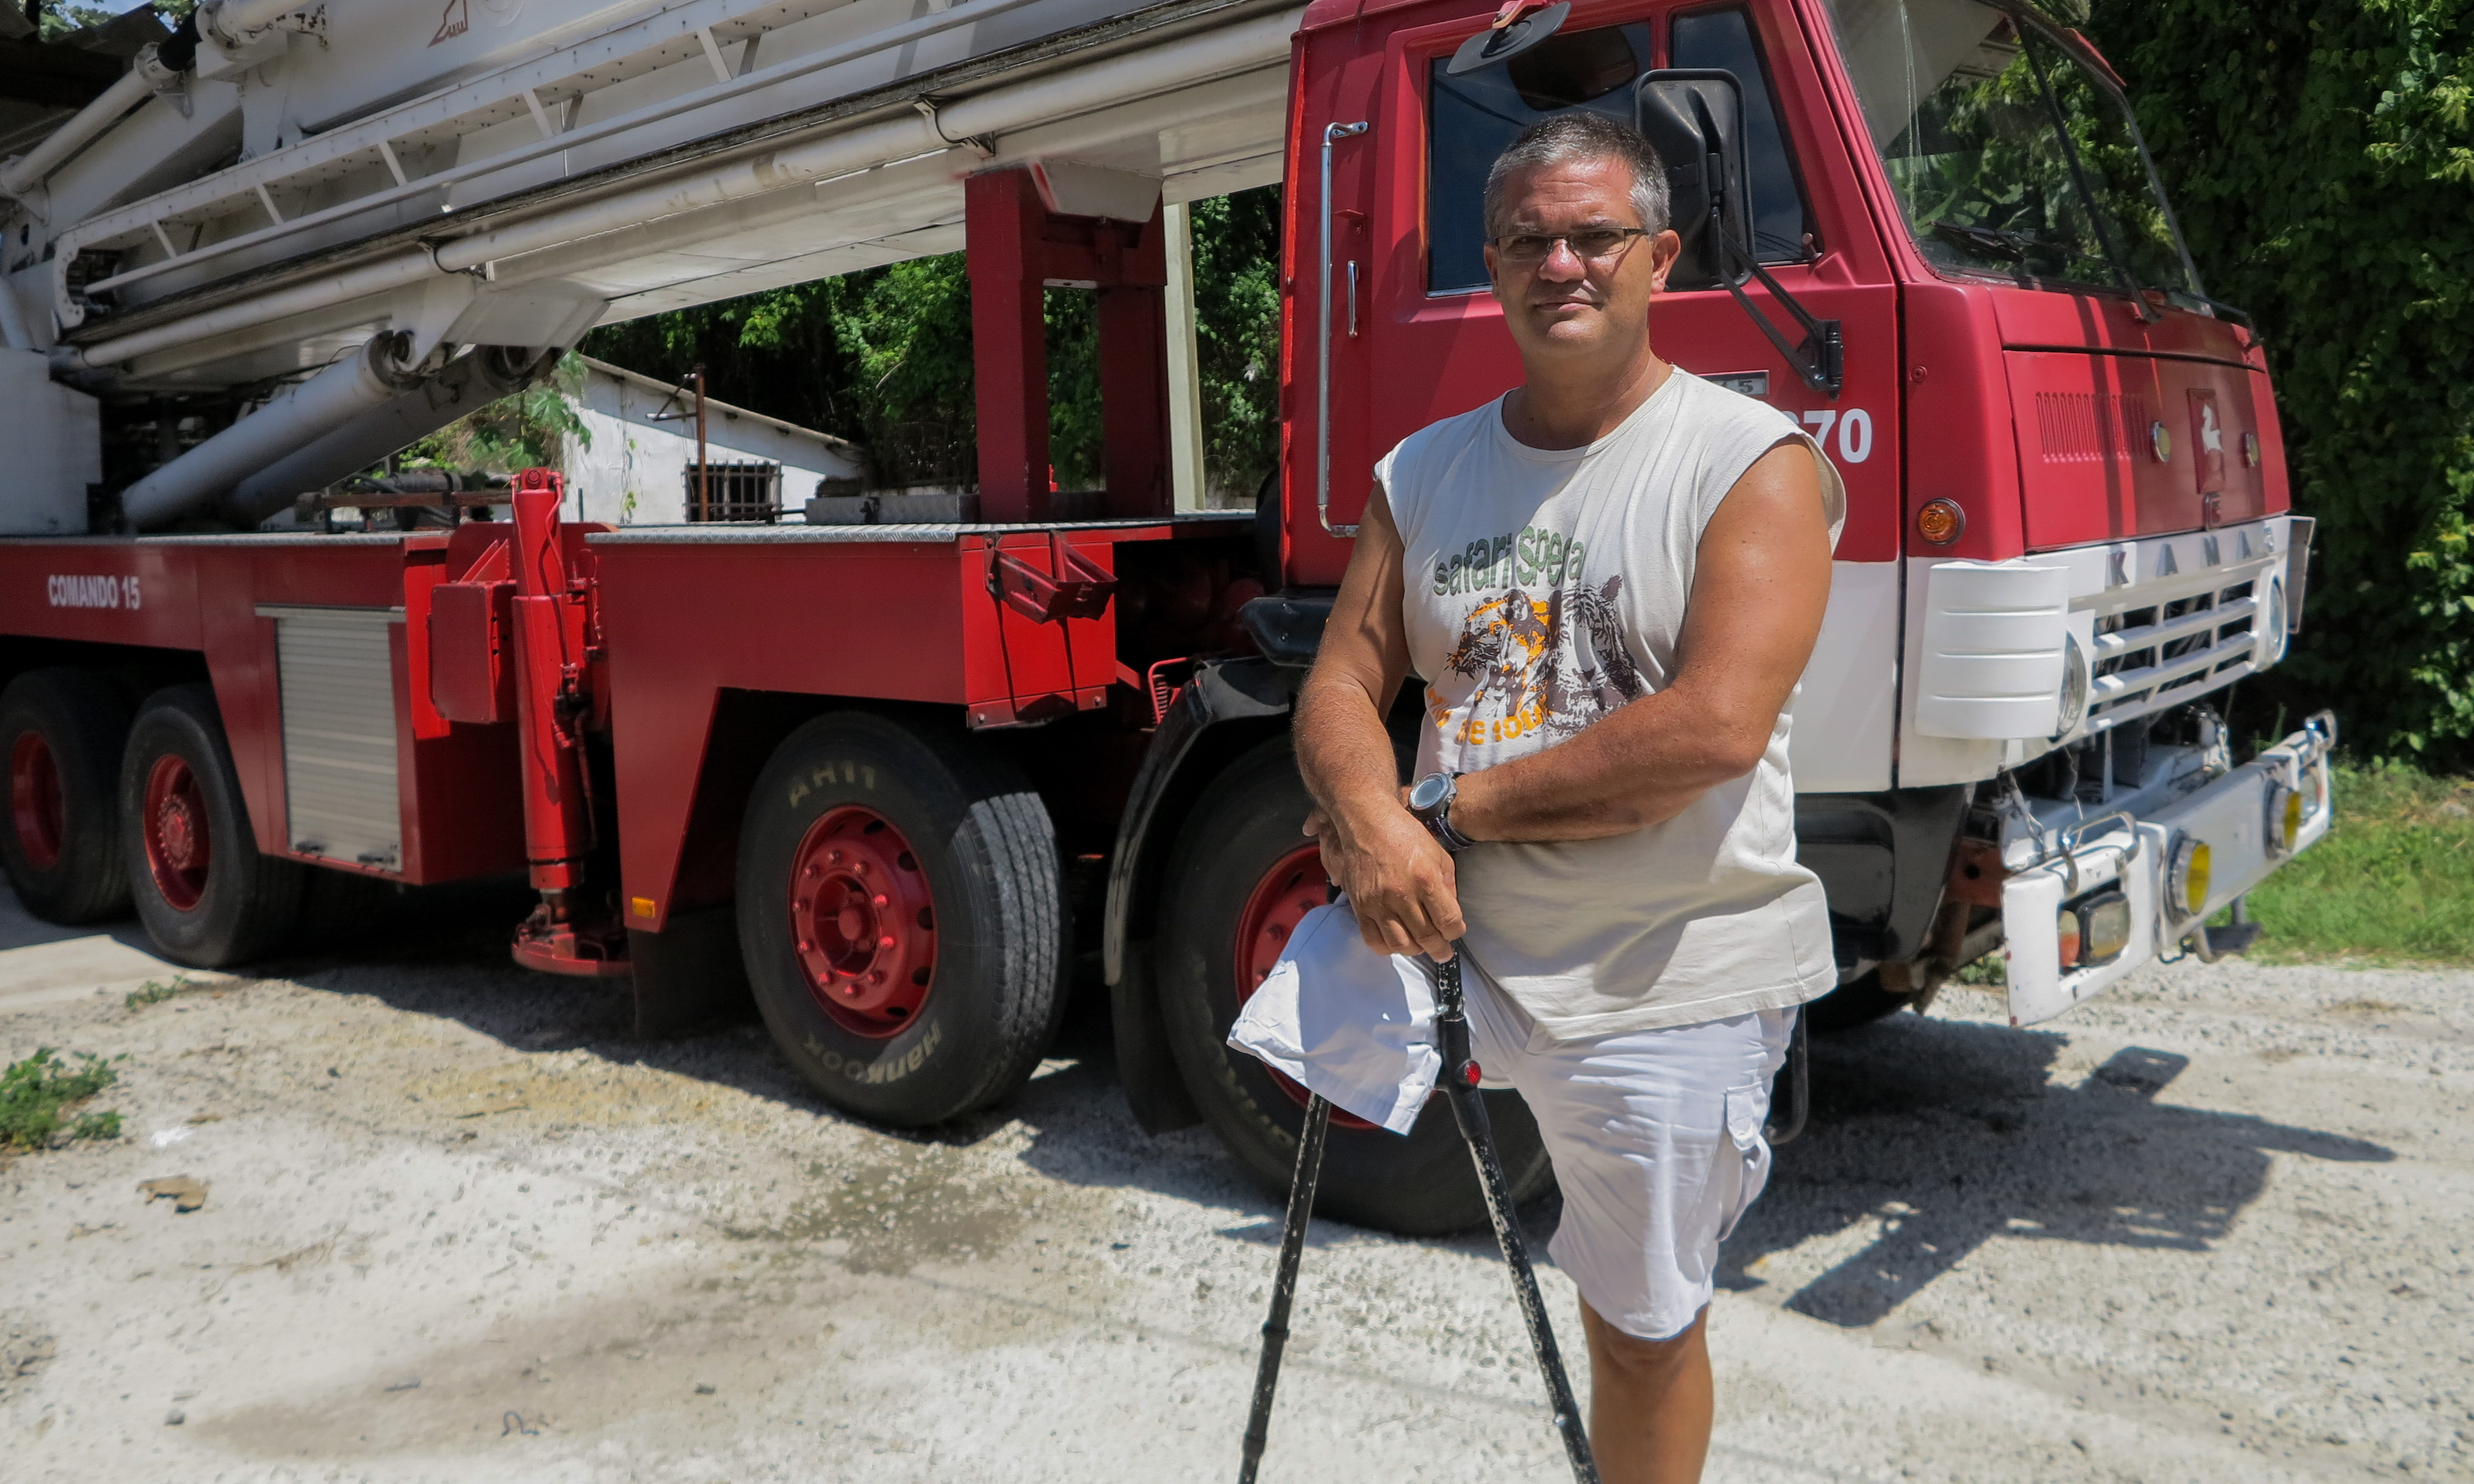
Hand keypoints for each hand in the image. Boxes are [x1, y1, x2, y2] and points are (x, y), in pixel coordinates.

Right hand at [1303, 794, 1463, 961]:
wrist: (1366, 822)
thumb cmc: (1405, 834)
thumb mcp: (1438, 854)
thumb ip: (1447, 885)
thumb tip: (1450, 914)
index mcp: (1426, 879)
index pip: (1448, 921)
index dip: (1456, 932)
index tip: (1456, 931)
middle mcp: (1402, 895)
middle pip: (1427, 937)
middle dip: (1440, 949)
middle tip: (1443, 952)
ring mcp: (1378, 903)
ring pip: (1401, 945)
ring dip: (1415, 950)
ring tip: (1420, 946)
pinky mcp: (1360, 907)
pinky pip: (1373, 940)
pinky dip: (1387, 948)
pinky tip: (1397, 941)